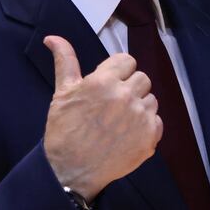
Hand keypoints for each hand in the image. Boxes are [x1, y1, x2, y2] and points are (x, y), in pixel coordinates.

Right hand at [43, 35, 162, 200]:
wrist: (70, 171)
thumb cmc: (64, 130)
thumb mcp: (62, 92)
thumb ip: (65, 61)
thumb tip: (53, 37)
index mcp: (104, 81)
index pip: (127, 61)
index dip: (118, 71)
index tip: (109, 85)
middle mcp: (125, 96)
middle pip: (141, 78)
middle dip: (129, 87)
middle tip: (113, 105)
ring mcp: (139, 117)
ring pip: (151, 99)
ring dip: (139, 106)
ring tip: (120, 121)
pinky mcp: (150, 137)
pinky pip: (157, 121)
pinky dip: (146, 126)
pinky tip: (128, 134)